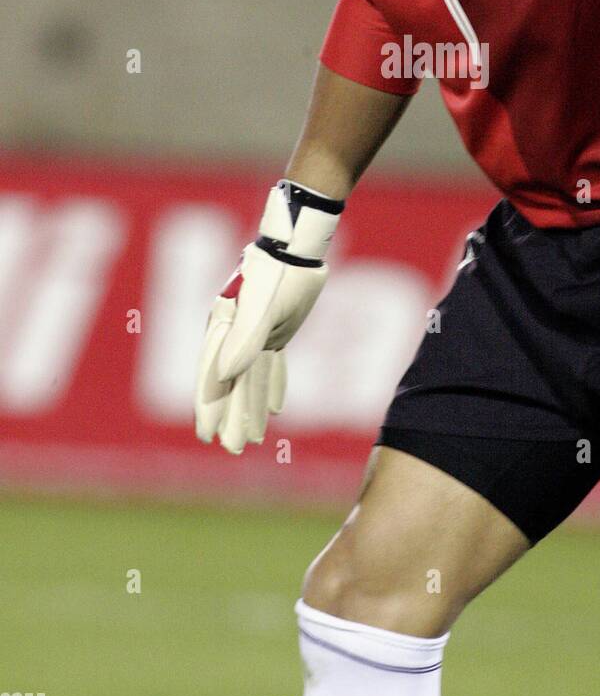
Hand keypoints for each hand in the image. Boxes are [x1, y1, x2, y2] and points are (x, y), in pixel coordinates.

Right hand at [195, 180, 343, 452]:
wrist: (296, 246)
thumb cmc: (277, 274)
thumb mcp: (261, 308)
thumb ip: (243, 341)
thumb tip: (223, 376)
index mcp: (223, 329)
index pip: (214, 377)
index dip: (210, 407)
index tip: (207, 436)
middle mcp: (233, 334)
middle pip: (231, 382)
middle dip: (231, 416)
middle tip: (233, 449)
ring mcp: (253, 332)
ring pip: (251, 378)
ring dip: (252, 406)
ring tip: (254, 438)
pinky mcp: (274, 329)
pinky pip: (269, 364)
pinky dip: (272, 386)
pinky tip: (278, 408)